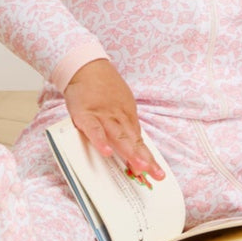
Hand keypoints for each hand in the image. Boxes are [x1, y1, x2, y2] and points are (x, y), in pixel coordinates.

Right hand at [63, 59, 164, 181]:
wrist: (87, 66)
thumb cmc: (103, 87)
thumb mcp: (119, 103)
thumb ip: (124, 124)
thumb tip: (133, 143)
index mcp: (127, 115)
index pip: (139, 139)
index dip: (147, 156)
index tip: (156, 171)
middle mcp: (118, 116)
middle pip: (133, 140)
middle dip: (144, 158)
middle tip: (155, 174)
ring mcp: (103, 115)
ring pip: (118, 137)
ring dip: (129, 152)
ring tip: (139, 167)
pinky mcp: (85, 115)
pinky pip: (94, 130)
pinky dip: (100, 141)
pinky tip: (107, 152)